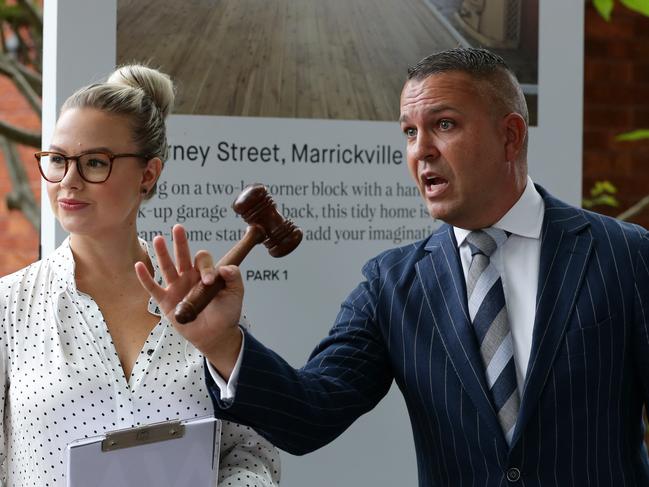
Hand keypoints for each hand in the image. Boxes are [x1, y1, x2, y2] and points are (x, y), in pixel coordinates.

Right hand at [135, 224, 242, 377]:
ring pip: (167, 267)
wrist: (216, 335)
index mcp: (204, 273)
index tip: (210, 281)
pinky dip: (145, 278)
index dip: (205, 266)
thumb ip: (234, 278)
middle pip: (183, 255)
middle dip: (180, 242)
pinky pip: (153, 288)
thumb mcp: (235, 293)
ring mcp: (176, 288)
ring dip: (162, 253)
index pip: (202, 260)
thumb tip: (225, 267)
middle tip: (178, 228)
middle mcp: (189, 277)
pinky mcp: (166, 302)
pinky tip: (139, 266)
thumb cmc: (226, 313)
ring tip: (158, 239)